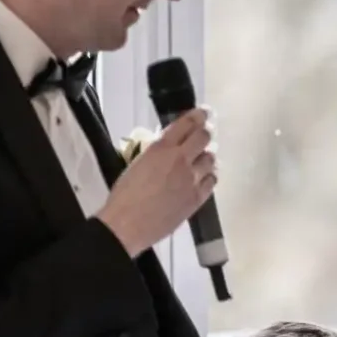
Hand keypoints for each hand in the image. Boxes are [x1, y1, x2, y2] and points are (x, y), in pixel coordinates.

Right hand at [96, 110, 215, 255]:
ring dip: (208, 155)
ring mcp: (192, 179)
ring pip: (211, 159)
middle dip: (206, 132)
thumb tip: (168, 146)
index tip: (203, 113)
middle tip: (205, 133)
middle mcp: (181, 160)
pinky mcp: (197, 198)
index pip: (187, 123)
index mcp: (162, 148)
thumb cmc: (125, 196)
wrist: (127, 224)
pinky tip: (204, 177)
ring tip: (203, 157)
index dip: (198, 115)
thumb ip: (156, 151)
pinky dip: (209, 176)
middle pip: (204, 137)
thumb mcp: (137, 163)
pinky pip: (212, 181)